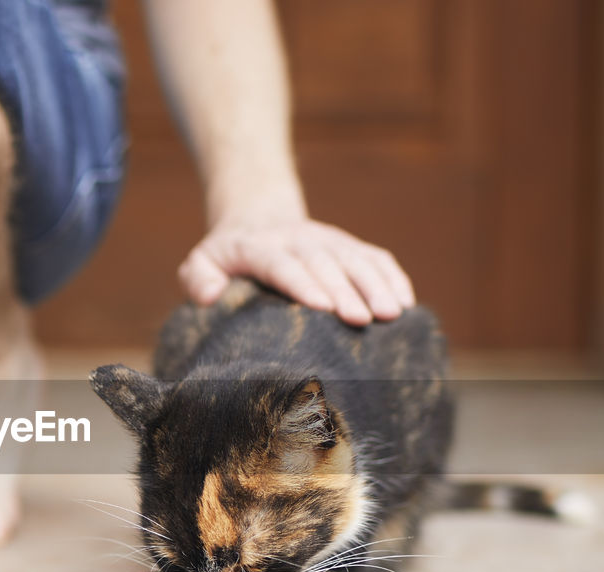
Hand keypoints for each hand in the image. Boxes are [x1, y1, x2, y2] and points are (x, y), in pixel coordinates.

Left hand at [178, 208, 415, 325]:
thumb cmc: (227, 257)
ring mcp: (328, 240)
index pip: (282, 264)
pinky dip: (393, 277)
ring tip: (392, 314)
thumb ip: (197, 277)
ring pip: (356, 258)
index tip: (322, 307)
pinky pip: (376, 257)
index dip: (303, 284)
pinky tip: (406, 303)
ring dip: (376, 285)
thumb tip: (209, 295)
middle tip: (362, 320)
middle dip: (346, 290)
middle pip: (325, 263)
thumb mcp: (202, 262)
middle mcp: (298, 240)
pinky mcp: (349, 245)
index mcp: (259, 247)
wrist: (258, 219)